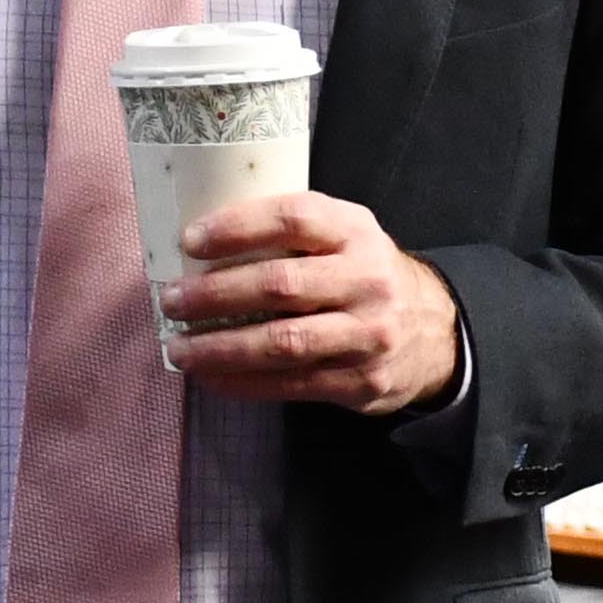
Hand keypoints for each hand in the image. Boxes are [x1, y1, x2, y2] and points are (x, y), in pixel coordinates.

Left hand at [162, 189, 464, 416]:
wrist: (431, 331)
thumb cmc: (362, 274)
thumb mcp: (344, 236)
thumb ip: (292, 233)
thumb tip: (198, 242)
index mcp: (356, 231)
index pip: (294, 218)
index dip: (237, 227)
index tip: (190, 240)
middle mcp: (367, 280)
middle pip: (280, 284)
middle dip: (214, 295)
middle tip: (171, 301)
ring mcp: (367, 335)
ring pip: (282, 342)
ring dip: (220, 348)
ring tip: (179, 348)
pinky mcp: (361, 381)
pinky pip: (291, 385)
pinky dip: (242, 382)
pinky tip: (210, 377)